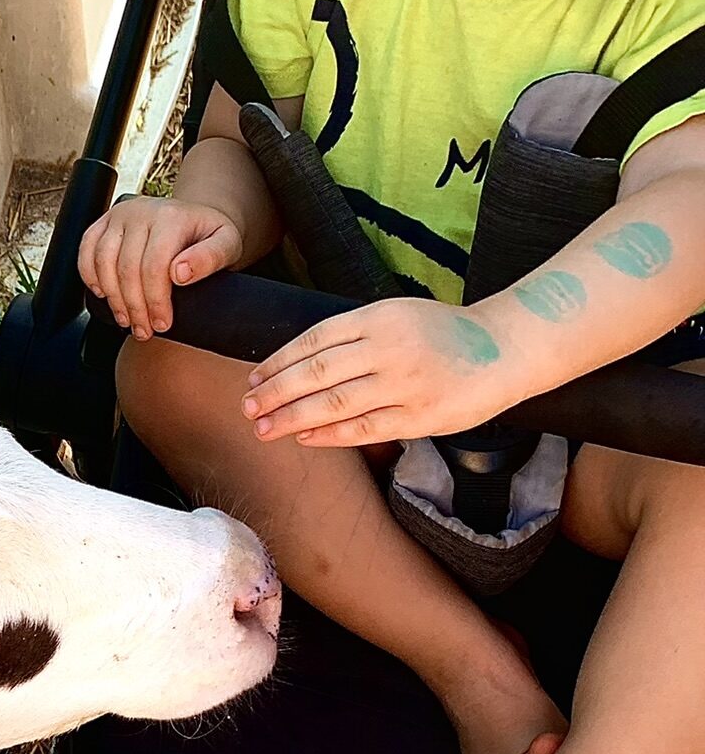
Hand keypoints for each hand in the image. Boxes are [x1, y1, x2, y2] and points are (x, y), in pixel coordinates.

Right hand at [78, 197, 242, 341]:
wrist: (192, 217)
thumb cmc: (209, 236)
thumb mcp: (227, 244)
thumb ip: (211, 258)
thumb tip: (180, 273)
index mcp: (171, 216)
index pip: (155, 265)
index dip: (156, 300)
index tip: (162, 323)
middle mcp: (142, 211)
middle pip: (127, 268)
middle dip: (135, 307)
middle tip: (144, 330)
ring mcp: (119, 214)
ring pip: (103, 262)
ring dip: (113, 298)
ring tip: (126, 319)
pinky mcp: (104, 221)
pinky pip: (86, 249)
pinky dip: (89, 276)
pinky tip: (103, 294)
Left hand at [241, 297, 513, 446]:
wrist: (505, 348)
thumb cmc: (442, 333)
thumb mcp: (396, 315)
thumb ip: (353, 335)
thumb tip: (297, 362)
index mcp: (378, 318)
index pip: (313, 340)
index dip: (278, 362)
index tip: (253, 378)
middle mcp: (388, 349)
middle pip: (316, 373)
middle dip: (275, 393)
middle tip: (247, 408)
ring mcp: (404, 384)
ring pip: (334, 404)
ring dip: (292, 418)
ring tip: (264, 428)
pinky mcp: (420, 416)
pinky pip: (364, 429)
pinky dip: (329, 435)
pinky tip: (305, 438)